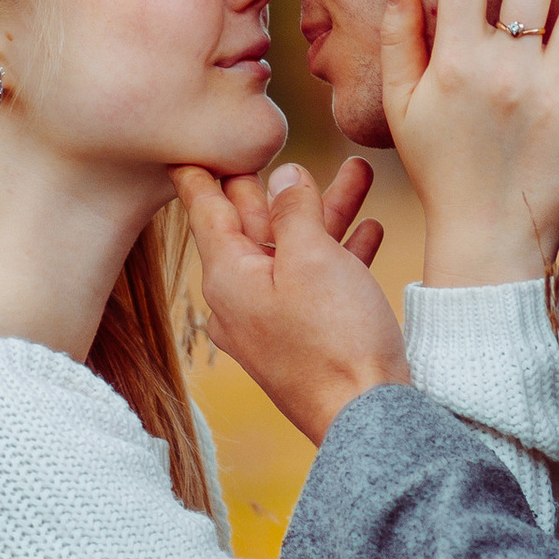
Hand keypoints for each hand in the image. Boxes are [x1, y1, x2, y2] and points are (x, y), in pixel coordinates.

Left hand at [174, 154, 409, 444]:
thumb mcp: (312, 257)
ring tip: (360, 172)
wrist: (367, 416)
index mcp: (228, 275)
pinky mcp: (305, 337)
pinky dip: (341, 254)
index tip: (187, 144)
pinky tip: (370, 228)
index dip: (200, 171)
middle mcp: (241, 298)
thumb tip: (283, 175)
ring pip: (295, 251)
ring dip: (328, 212)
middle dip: (279, 184)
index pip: (205, 208)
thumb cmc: (335, 337)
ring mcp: (273, 320)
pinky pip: (317, 283)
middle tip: (276, 142)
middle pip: (255, 225)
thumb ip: (294, 209)